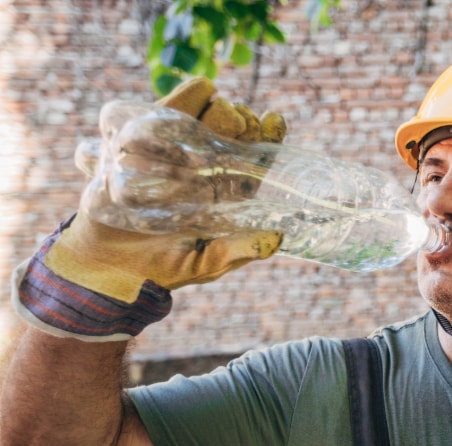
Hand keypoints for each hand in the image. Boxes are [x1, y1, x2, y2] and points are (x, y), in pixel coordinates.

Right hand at [13, 77, 287, 340]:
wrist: (108, 266)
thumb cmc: (164, 266)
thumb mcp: (206, 263)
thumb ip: (237, 251)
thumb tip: (276, 238)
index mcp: (226, 191)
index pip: (255, 155)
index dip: (268, 134)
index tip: (273, 119)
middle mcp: (200, 168)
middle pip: (229, 129)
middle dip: (241, 118)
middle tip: (241, 119)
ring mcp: (168, 155)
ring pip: (195, 115)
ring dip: (210, 107)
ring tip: (218, 109)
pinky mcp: (134, 146)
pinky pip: (153, 116)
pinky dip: (170, 106)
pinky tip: (178, 106)